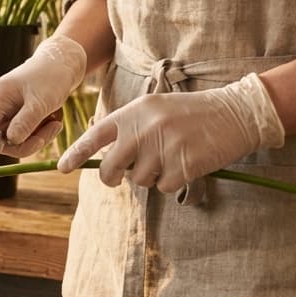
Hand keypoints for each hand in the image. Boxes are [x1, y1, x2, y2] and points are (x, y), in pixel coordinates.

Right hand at [0, 34, 87, 158]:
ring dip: (37, 137)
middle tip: (52, 131)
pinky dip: (38, 133)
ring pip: (14, 140)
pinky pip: (22, 135)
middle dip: (27, 142)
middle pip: (0, 140)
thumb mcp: (41, 102)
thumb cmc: (51, 78)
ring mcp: (3, 111)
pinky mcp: (13, 116)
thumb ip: (25, 123)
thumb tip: (10, 143)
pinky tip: (51, 121)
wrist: (61, 64)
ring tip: (54, 123)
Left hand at [57, 73, 285, 190]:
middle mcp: (142, 130)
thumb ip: (128, 128)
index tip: (62, 168)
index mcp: (132, 113)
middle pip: (110, 169)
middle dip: (112, 177)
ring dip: (150, 176)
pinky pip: (163, 187)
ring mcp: (162, 148)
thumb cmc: (188, 113)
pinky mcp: (182, 165)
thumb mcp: (153, 109)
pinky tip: (184, 164)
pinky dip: (172, 182)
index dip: (75, 154)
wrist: (233, 112)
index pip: (94, 137)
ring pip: (138, 180)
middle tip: (119, 176)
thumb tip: (104, 157)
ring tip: (169, 157)